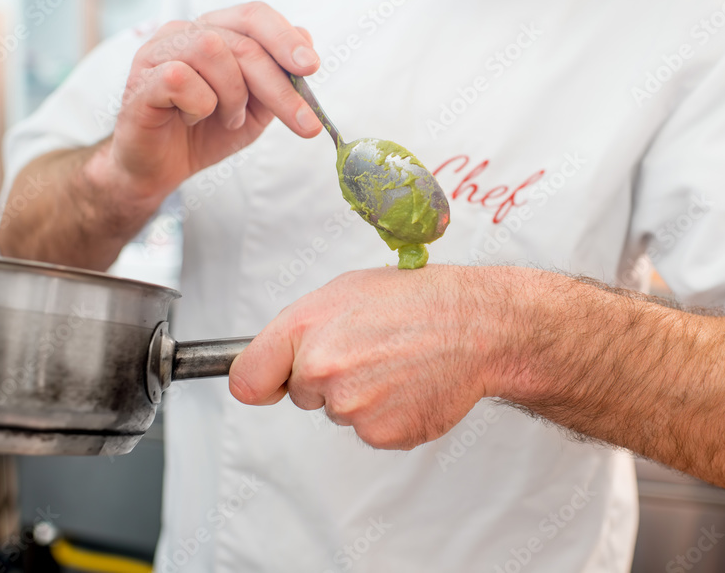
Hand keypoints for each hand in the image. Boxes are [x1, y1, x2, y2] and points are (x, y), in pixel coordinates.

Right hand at [98, 2, 323, 201]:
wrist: (160, 169)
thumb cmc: (205, 132)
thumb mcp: (256, 109)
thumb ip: (279, 77)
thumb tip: (306, 37)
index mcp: (214, 31)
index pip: (254, 15)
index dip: (285, 37)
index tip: (312, 68)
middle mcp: (184, 32)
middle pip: (242, 41)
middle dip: (279, 86)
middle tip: (304, 123)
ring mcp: (158, 51)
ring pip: (213, 52)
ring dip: (233, 96)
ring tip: (228, 119)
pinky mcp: (141, 79)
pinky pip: (181, 79)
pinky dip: (199, 106)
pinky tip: (191, 119)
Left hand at [229, 266, 516, 449]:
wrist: (476, 326)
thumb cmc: (417, 301)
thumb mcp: (346, 290)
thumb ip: (302, 327)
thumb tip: (277, 359)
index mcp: (305, 328)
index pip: (248, 378)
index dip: (264, 381)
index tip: (273, 383)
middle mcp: (322, 369)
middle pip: (302, 394)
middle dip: (326, 379)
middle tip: (369, 351)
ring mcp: (351, 406)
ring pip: (339, 412)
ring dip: (362, 396)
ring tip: (397, 363)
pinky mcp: (380, 433)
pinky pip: (371, 430)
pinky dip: (389, 414)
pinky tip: (411, 385)